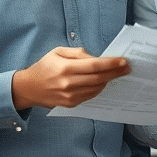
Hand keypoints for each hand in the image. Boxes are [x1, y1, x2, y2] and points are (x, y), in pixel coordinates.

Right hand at [12, 47, 129, 109]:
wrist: (29, 88)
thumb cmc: (44, 67)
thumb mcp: (57, 52)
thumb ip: (78, 53)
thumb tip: (96, 57)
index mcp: (65, 68)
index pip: (93, 66)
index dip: (110, 64)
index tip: (123, 61)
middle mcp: (68, 83)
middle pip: (98, 78)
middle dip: (115, 73)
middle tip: (127, 68)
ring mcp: (70, 96)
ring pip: (96, 88)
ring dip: (109, 81)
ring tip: (118, 73)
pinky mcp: (71, 104)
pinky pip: (90, 95)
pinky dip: (99, 88)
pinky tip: (104, 81)